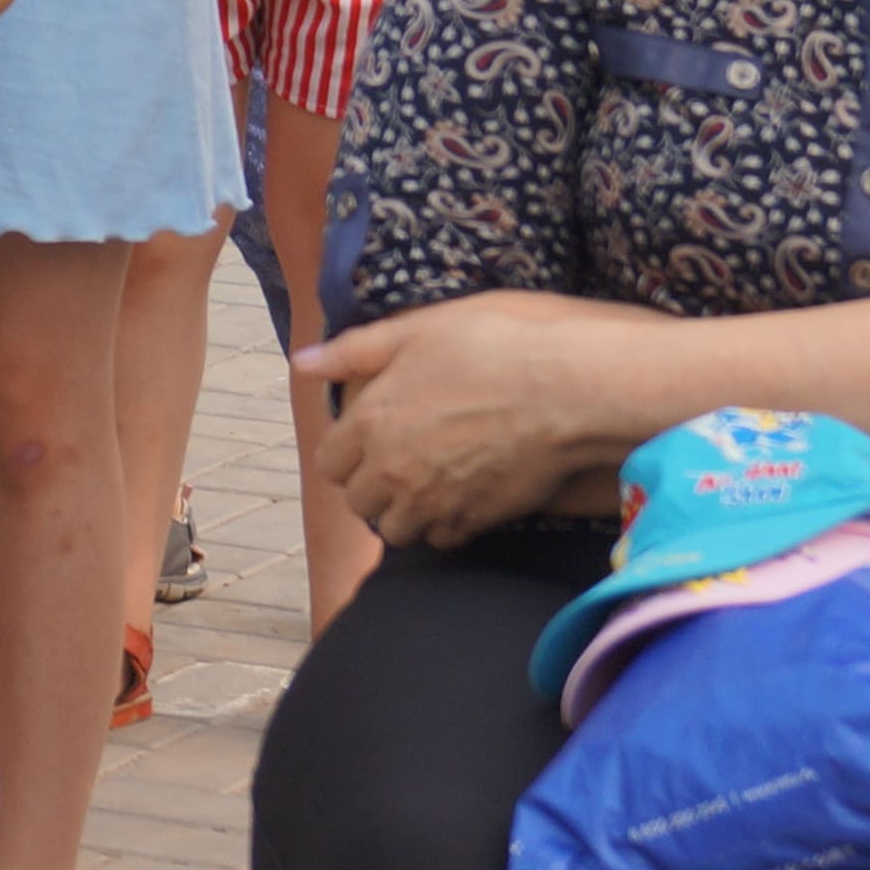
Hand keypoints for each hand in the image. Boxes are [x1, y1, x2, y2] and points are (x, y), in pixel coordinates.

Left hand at [300, 290, 652, 545]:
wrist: (567, 391)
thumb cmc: (493, 348)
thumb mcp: (418, 330)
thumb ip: (355, 350)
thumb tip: (302, 362)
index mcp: (371, 422)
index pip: (330, 462)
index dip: (346, 452)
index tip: (367, 441)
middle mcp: (392, 469)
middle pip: (357, 501)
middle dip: (370, 485)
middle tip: (396, 464)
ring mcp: (432, 500)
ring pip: (395, 529)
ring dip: (403, 512)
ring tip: (425, 486)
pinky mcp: (473, 520)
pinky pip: (441, 539)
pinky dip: (444, 525)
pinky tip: (460, 497)